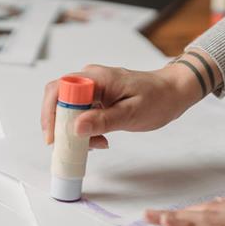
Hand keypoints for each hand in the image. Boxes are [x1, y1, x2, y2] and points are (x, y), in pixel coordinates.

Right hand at [41, 49, 220, 147]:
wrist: (173, 93)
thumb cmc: (158, 99)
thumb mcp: (132, 113)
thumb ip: (104, 120)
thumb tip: (76, 128)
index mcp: (97, 78)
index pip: (59, 90)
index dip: (51, 114)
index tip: (55, 138)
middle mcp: (91, 79)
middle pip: (59, 100)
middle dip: (61, 126)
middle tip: (73, 147)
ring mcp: (95, 88)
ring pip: (70, 110)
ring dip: (76, 131)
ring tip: (97, 144)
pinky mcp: (99, 98)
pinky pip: (83, 114)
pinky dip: (87, 130)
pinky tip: (101, 139)